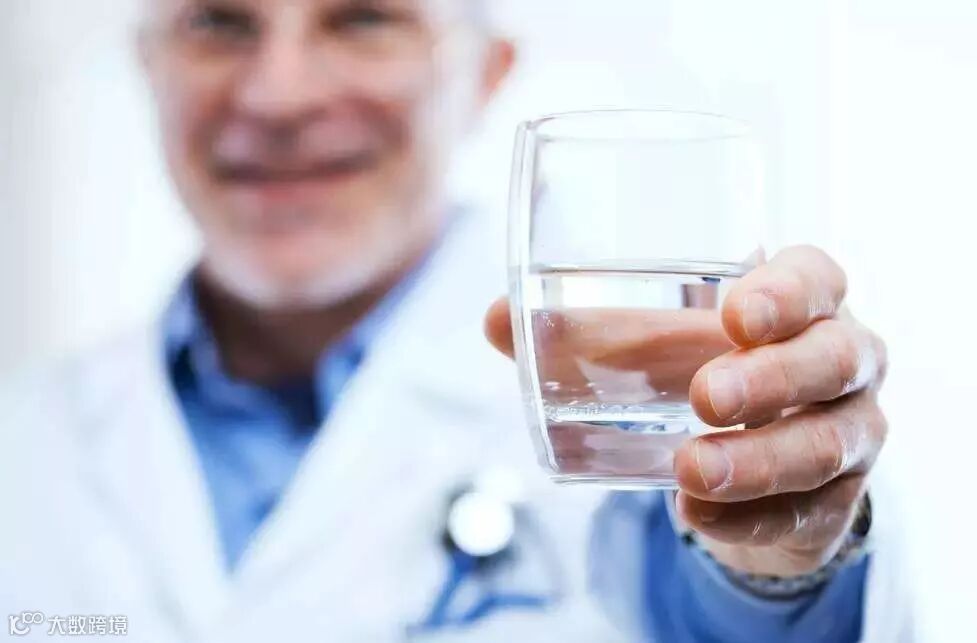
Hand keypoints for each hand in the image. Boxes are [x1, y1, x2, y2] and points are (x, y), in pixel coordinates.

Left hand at [485, 246, 888, 576]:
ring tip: (691, 472)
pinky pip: (810, 510)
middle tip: (705, 397)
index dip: (786, 291)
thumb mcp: (653, 347)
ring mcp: (850, 427)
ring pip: (828, 441)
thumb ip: (580, 332)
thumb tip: (496, 319)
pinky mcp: (838, 495)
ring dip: (759, 460)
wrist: (753, 456)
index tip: (735, 315)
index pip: (816, 277)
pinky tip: (701, 521)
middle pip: (834, 357)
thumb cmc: (703, 369)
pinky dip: (753, 519)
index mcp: (801, 301)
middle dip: (771, 378)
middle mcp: (842, 356)